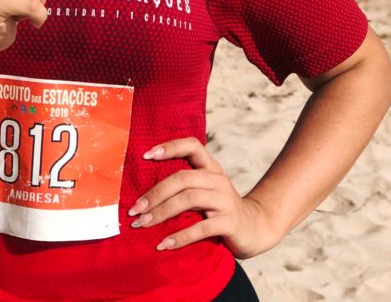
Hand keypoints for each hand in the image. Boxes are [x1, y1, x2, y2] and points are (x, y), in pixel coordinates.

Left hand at [127, 137, 281, 258]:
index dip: (170, 146)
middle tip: (134, 209)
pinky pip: (200, 228)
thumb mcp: (205, 190)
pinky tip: (163, 244)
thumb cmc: (220, 209)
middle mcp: (217, 179)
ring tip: (143, 224)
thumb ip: (184, 186)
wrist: (256, 228)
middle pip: (182, 178)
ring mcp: (224, 199)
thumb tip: (144, 193)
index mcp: (210, 167)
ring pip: (188, 199)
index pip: (191, 146)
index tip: (146, 155)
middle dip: (155, 193)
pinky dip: (180, 236)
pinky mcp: (229, 222)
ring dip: (162, 213)